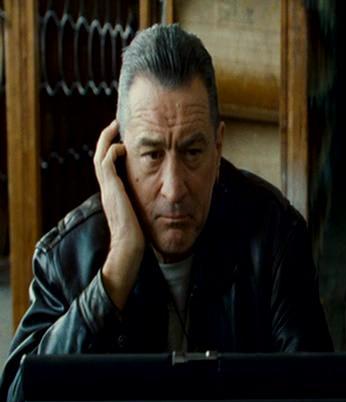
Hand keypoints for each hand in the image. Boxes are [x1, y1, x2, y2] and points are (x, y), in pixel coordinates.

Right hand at [93, 119, 144, 309]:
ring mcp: (108, 189)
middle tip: (117, 124)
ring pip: (100, 155)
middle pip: (101, 156)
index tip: (126, 139)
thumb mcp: (143, 215)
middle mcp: (108, 190)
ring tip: (116, 125)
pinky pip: (106, 163)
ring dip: (108, 139)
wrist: (131, 250)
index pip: (110, 166)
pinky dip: (112, 151)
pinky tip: (123, 145)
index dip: (115, 151)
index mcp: (115, 194)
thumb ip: (146, 204)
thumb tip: (162, 199)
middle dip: (108, 138)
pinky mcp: (112, 190)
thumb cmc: (140, 238)